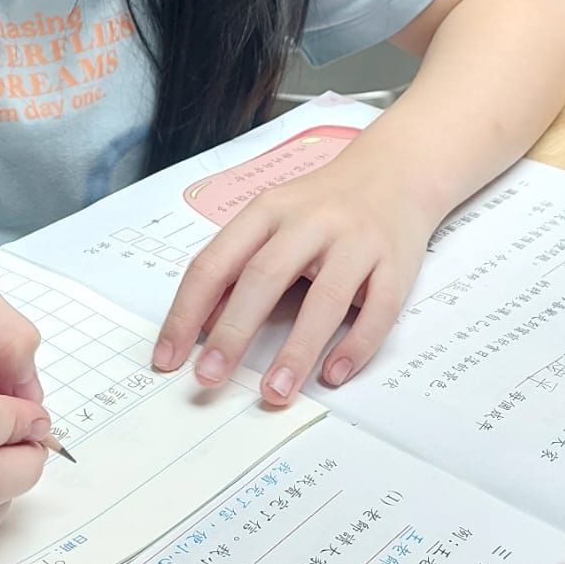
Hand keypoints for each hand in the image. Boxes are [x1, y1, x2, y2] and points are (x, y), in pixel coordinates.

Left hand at [151, 167, 433, 405]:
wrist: (395, 170)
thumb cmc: (323, 205)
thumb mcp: (273, 219)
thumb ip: (239, 265)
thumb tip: (200, 326)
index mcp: (269, 210)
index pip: (216, 262)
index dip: (186, 312)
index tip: (168, 358)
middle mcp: (312, 221)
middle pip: (265, 277)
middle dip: (233, 333)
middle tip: (208, 378)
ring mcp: (357, 241)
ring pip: (324, 299)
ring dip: (296, 351)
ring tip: (274, 393)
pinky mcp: (396, 263)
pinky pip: (378, 310)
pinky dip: (356, 346)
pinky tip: (333, 374)